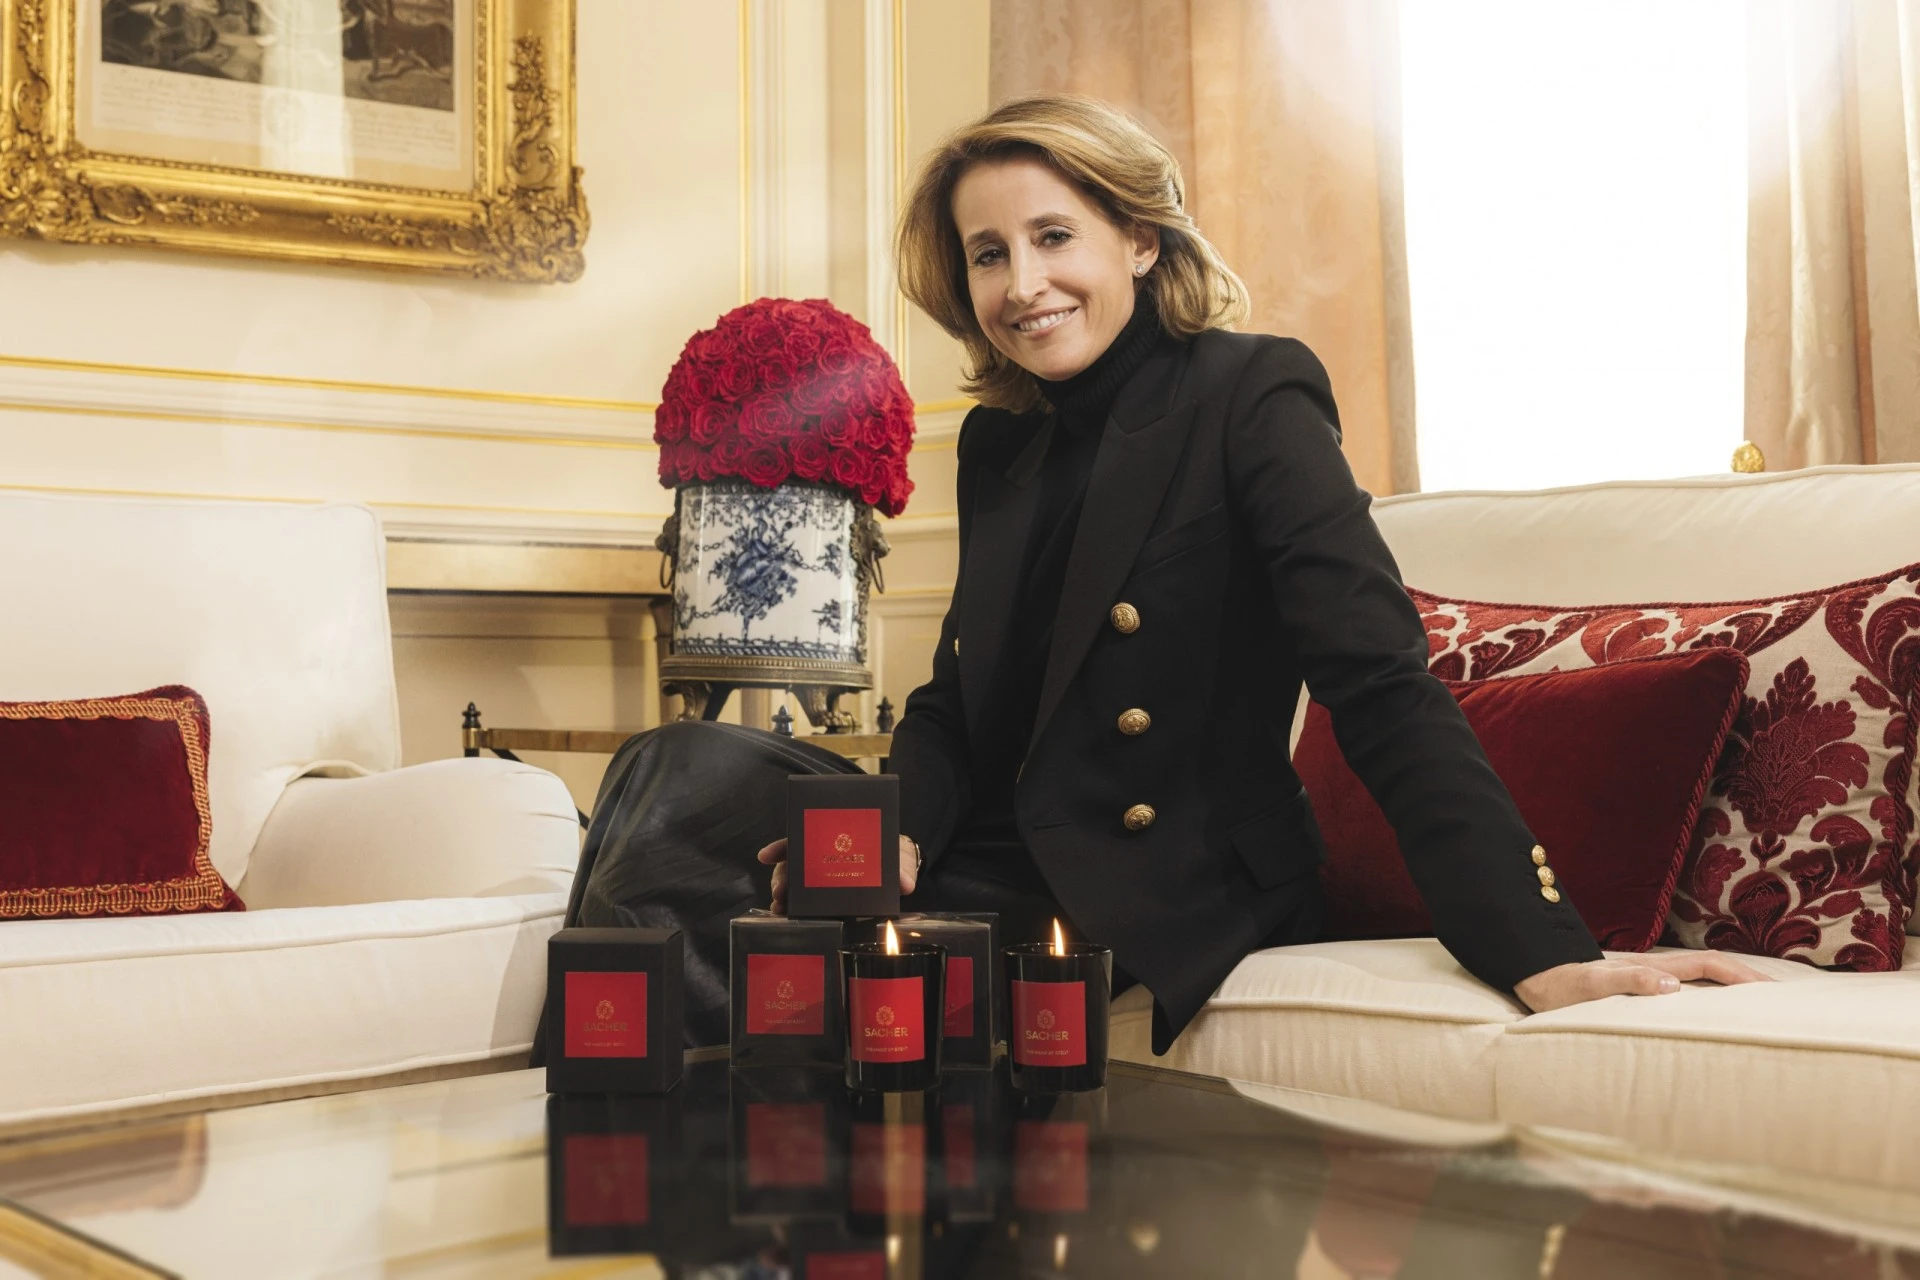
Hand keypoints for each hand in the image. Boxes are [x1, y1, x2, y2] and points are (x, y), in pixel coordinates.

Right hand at [756, 835, 920, 915]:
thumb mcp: (898, 855)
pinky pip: (806, 905)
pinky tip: (786, 919)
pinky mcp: (827, 901)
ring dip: (784, 897)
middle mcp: (822, 860)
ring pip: (794, 886)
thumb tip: (905, 884)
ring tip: (780, 908)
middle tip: (779, 891)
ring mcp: (821, 882)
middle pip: (792, 865)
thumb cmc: (892, 855)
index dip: (781, 847)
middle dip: (781, 877)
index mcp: (833, 841)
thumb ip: (901, 867)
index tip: (765, 855)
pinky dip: (793, 911)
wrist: (899, 871)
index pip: (801, 840)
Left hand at [1514, 950, 1772, 1012]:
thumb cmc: (1560, 988)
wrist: (1535, 978)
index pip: (1708, 966)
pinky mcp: (1637, 988)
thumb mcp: (1591, 987)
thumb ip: (1628, 982)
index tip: (1771, 991)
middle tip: (1782, 999)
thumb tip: (1673, 987)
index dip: (1741, 976)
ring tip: (1760, 1005)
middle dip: (1748, 979)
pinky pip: (1683, 989)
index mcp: (1652, 968)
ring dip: (1731, 986)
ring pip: (1700, 977)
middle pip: (1712, 968)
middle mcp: (1655, 969)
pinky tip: (1713, 1010)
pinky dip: (1707, 996)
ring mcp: (1647, 977)